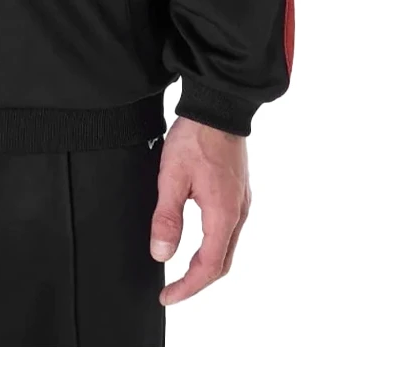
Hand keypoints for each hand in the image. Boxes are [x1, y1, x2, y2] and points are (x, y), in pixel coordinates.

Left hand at [150, 117, 249, 305]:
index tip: (167, 297)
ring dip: (206, 264)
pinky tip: (197, 241)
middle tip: (172, 290)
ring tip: (181, 271)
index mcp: (223, 214)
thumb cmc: (195, 138)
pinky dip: (212, 245)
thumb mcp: (171, 177)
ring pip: (227, 247)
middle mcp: (238, 213)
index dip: (187, 287)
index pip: (208, 267)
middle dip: (197, 282)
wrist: (218, 107)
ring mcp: (242, 202)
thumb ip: (167, 217)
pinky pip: (228, 230)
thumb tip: (162, 254)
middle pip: (222, 263)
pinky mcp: (239, 192)